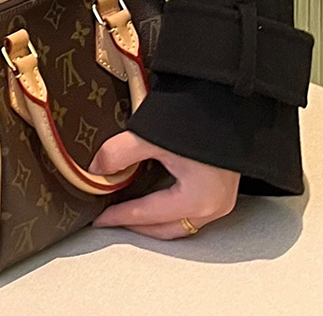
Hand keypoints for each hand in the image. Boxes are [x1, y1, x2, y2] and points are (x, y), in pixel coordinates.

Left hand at [87, 131, 239, 238]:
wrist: (225, 94)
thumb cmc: (198, 116)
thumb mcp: (151, 136)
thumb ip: (119, 153)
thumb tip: (97, 168)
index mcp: (198, 199)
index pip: (148, 215)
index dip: (120, 216)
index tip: (100, 219)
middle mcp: (214, 206)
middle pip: (166, 229)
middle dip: (137, 227)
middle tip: (111, 219)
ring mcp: (222, 198)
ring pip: (180, 223)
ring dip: (154, 221)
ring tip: (128, 212)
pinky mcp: (222, 187)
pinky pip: (191, 211)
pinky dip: (169, 210)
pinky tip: (154, 199)